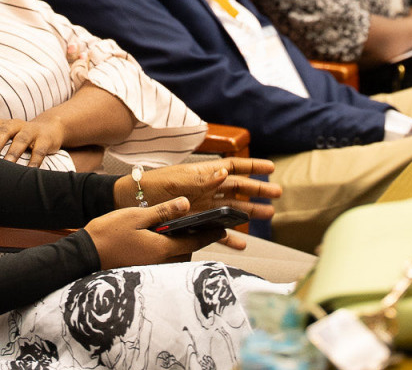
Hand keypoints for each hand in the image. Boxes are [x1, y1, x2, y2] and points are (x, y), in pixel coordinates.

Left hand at [0, 115, 67, 165]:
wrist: (52, 128)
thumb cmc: (21, 137)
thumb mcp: (7, 136)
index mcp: (3, 124)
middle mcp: (16, 125)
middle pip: (3, 130)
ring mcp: (31, 131)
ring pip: (21, 140)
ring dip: (13, 153)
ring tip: (7, 165)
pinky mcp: (45, 139)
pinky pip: (39, 150)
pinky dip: (34, 161)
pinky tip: (30, 171)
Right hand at [84, 197, 244, 268]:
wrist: (85, 253)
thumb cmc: (109, 232)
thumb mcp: (137, 215)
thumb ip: (163, 211)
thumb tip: (186, 203)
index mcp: (162, 247)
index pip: (194, 241)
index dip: (210, 234)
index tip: (223, 229)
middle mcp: (160, 262)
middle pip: (187, 252)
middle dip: (196, 241)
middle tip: (204, 227)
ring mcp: (150, 268)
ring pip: (175, 258)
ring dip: (182, 248)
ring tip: (184, 232)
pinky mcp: (142, 270)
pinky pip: (163, 262)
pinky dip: (169, 252)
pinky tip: (163, 241)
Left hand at [114, 157, 279, 223]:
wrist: (133, 202)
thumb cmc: (155, 186)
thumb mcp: (179, 181)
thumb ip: (203, 179)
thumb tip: (226, 172)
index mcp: (205, 174)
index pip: (235, 167)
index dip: (253, 167)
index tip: (271, 168)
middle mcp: (208, 189)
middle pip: (239, 188)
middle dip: (259, 190)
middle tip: (278, 194)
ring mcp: (204, 206)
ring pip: (233, 209)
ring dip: (250, 212)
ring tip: (269, 214)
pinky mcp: (196, 222)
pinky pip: (217, 230)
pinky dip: (229, 236)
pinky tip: (242, 244)